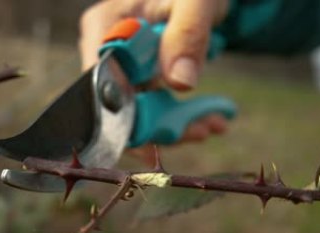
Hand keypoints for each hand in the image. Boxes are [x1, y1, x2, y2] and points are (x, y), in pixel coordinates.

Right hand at [79, 0, 230, 161]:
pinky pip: (155, 108)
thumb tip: (180, 83)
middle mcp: (105, 51)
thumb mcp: (195, 1)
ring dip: (177, 126)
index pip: (104, 86)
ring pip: (140, 114)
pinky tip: (211, 117)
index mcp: (105, 27)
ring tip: (214, 124)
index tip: (167, 131)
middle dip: (161, 126)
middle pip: (121, 107)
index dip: (130, 117)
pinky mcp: (141, 78)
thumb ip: (187, 34)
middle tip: (202, 130)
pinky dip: (181, 117)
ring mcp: (122, 67)